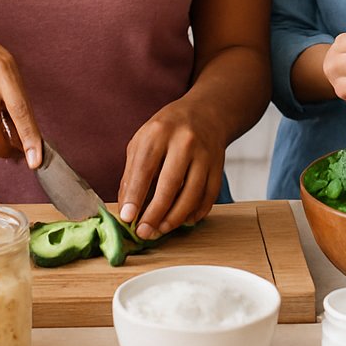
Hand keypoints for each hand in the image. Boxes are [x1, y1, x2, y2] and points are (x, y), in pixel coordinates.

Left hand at [117, 98, 227, 240]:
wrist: (206, 113)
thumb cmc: (167, 130)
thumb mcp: (143, 140)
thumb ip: (132, 172)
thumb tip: (126, 206)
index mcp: (158, 132)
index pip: (145, 168)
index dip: (135, 196)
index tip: (127, 217)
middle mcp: (184, 141)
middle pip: (170, 184)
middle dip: (155, 213)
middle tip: (144, 232)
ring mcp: (205, 154)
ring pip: (192, 194)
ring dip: (175, 218)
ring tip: (161, 229)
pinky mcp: (219, 166)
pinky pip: (209, 196)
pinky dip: (196, 213)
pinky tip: (183, 220)